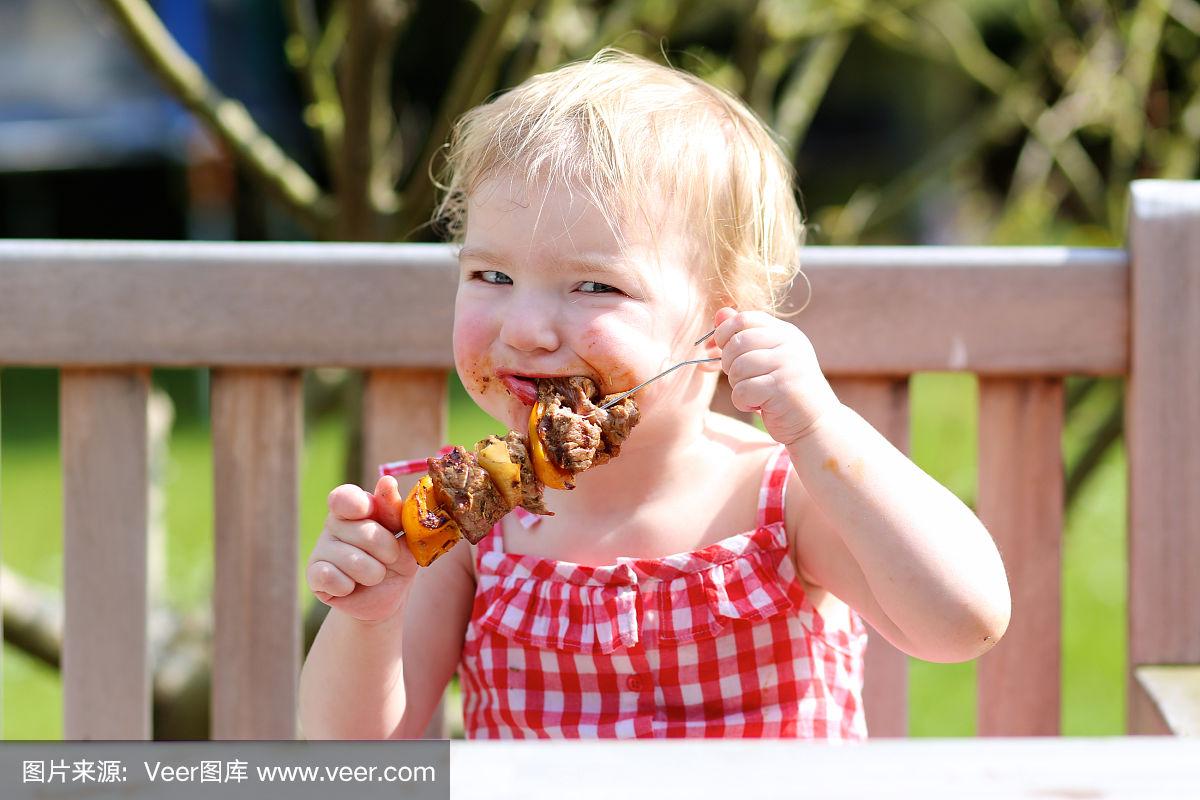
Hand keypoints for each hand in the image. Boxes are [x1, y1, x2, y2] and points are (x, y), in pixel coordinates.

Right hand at [306, 475, 418, 622]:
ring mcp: (321, 548)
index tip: (369, 510)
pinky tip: (351, 587)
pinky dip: (349, 587)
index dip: (357, 503)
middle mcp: (334, 522)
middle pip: (365, 533)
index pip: (345, 497)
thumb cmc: (396, 560)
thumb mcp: (406, 538)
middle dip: (389, 551)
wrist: (386, 596)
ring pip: (353, 561)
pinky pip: (331, 578)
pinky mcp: (313, 574)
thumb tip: (386, 482)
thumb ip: (398, 513)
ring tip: (374, 575)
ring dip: (374, 573)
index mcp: (357, 506)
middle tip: (391, 558)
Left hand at [711, 307, 840, 445]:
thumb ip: (744, 334)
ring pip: (737, 368)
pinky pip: (742, 391)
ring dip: (737, 385)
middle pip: (736, 343)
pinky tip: (759, 406)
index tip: (722, 349)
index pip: (744, 318)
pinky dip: (742, 403)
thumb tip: (720, 313)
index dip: (725, 334)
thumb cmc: (786, 390)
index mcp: (786, 333)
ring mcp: (788, 365)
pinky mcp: (782, 389)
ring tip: (754, 393)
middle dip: (729, 364)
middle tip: (743, 379)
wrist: (816, 423)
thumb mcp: (767, 357)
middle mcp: (790, 344)